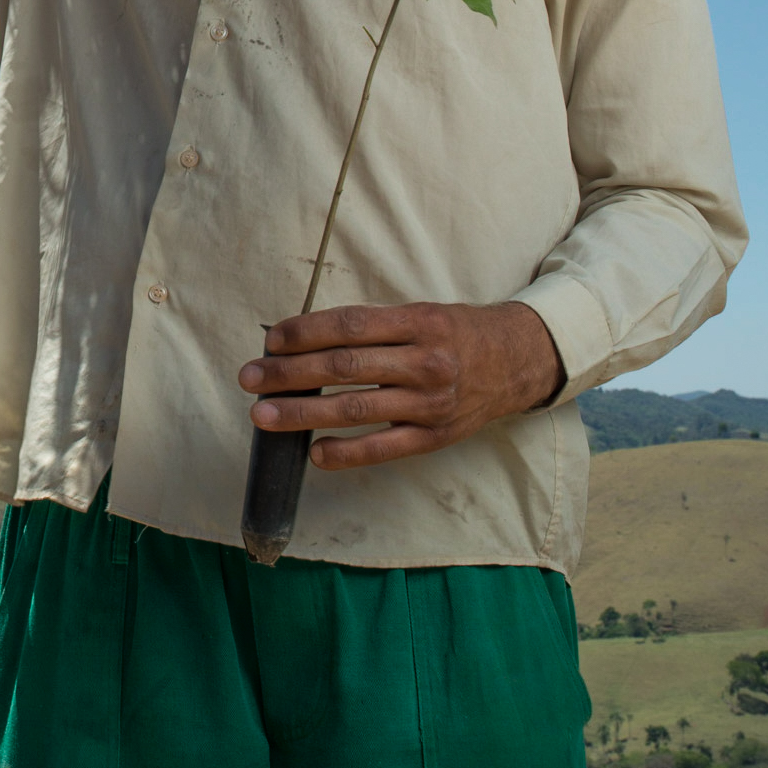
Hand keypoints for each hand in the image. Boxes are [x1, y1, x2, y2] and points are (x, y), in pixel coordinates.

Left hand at [235, 301, 564, 470]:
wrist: (517, 362)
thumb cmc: (456, 333)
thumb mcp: (421, 313)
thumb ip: (372, 326)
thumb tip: (303, 339)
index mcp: (419, 322)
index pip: (349, 326)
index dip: (304, 333)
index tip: (270, 341)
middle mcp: (426, 361)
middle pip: (345, 366)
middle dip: (289, 373)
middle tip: (250, 377)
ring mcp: (431, 403)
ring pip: (356, 409)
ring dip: (302, 413)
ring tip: (263, 415)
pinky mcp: (435, 437)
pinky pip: (383, 449)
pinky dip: (345, 454)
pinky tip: (313, 452)